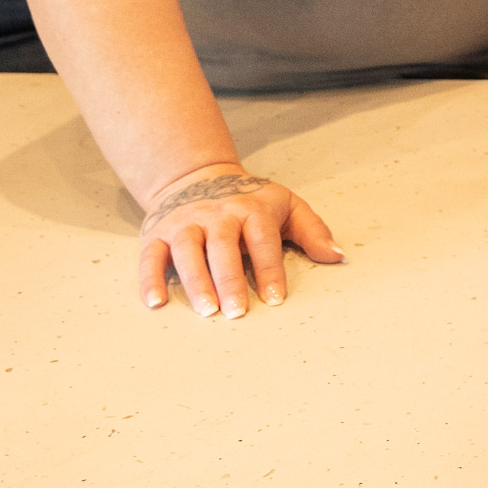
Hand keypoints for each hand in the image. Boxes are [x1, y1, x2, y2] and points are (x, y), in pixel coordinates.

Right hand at [139, 164, 341, 317]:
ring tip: (206, 310)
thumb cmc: (248, 199)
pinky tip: (156, 302)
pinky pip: (151, 256)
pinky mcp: (157, 233)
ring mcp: (185, 223)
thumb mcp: (286, 205)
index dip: (270, 270)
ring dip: (196, 281)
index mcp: (251, 209)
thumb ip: (312, 230)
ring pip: (188, 250)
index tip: (274, 299)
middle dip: (231, 279)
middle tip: (237, 311)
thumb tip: (337, 256)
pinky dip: (150, 279)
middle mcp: (217, 215)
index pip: (263, 240)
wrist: (197, 175)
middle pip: (223, 246)